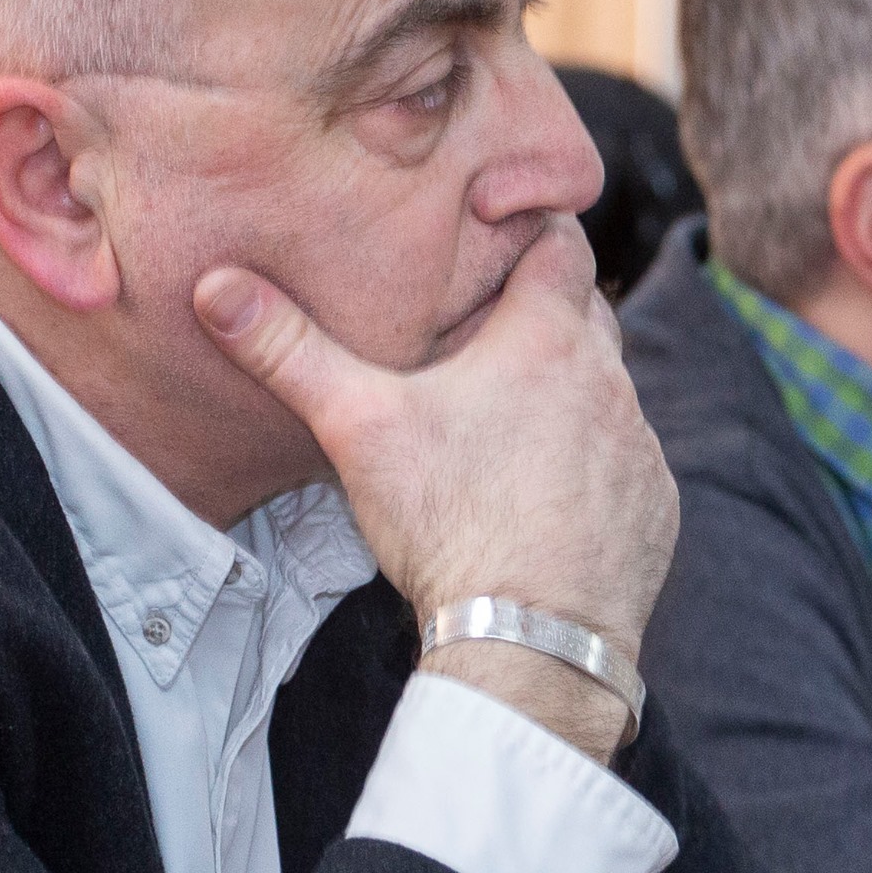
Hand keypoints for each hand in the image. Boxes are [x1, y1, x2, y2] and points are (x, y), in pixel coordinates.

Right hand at [193, 219, 677, 745]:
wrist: (530, 640)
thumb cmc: (449, 522)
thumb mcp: (357, 427)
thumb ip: (289, 351)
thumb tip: (216, 287)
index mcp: (546, 339)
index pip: (561, 245)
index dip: (532, 232)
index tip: (499, 234)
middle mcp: (609, 381)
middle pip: (588, 314)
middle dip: (545, 313)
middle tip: (488, 330)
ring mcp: (638, 448)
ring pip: (608, 392)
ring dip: (570, 394)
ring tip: (512, 420)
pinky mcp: (655, 509)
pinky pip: (627, 465)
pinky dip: (593, 466)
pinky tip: (547, 495)